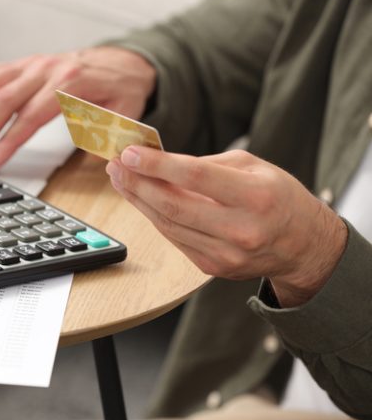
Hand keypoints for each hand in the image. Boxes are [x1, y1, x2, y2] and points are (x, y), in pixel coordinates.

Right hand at [0, 47, 156, 170]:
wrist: (121, 62)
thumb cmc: (120, 91)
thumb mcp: (124, 115)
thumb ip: (108, 137)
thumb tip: (94, 158)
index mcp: (71, 83)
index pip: (30, 115)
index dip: (8, 141)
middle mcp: (46, 69)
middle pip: (3, 100)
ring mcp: (31, 64)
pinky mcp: (22, 64)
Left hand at [106, 146, 347, 307]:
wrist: (303, 245)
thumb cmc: (277, 197)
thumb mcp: (252, 167)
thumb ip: (206, 164)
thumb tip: (158, 161)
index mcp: (255, 197)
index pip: (196, 177)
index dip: (158, 165)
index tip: (130, 153)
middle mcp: (241, 229)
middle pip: (174, 205)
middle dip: (137, 183)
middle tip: (116, 165)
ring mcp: (225, 254)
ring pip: (168, 224)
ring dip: (138, 200)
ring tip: (121, 179)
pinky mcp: (212, 266)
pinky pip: (173, 237)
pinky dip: (154, 216)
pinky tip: (140, 199)